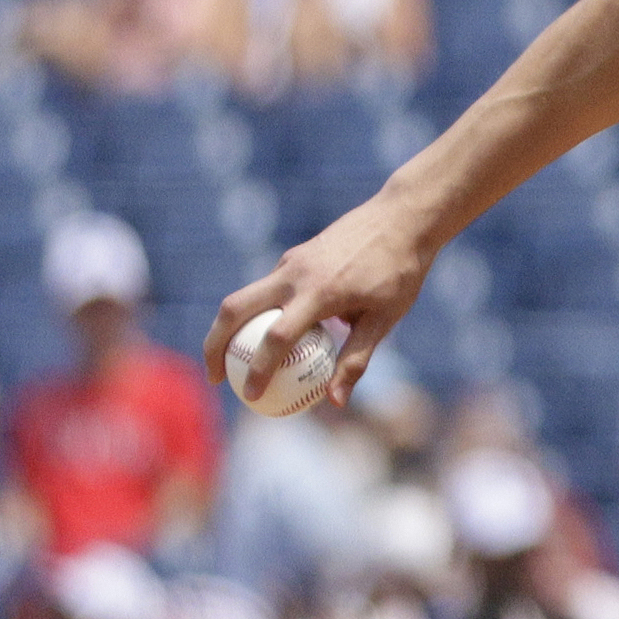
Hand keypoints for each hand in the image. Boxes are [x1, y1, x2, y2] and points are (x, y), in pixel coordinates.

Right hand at [202, 186, 440, 411]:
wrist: (403, 217)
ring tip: (230, 360)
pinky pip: (266, 288)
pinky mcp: (293, 256)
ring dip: (228, 328)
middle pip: (235, 310)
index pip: (277, 338)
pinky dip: (256, 313)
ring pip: (244, 296)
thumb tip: (334, 402)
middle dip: (214, 345)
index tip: (248, 395)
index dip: (258, 369)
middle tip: (216, 378)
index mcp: (319, 292)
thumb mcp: (385, 319)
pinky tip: (266, 334)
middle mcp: (295, 274)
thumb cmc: (401, 272)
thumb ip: (356, 359)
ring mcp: (290, 262)